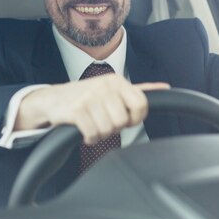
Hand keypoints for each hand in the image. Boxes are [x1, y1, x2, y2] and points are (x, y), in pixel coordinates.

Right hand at [14, 75, 169, 144]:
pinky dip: (89, 138)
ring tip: (92, 124)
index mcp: (117, 81)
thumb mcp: (114, 89)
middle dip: (114, 127)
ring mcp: (90, 97)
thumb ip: (139, 90)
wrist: (54, 99)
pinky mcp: (76, 110)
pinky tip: (84, 130)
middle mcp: (105, 86)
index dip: (134, 118)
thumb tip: (165, 88)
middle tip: (103, 120)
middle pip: (124, 121)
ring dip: (100, 134)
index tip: (124, 119)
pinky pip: (93, 134)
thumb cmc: (88, 97)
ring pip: (108, 130)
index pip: (142, 104)